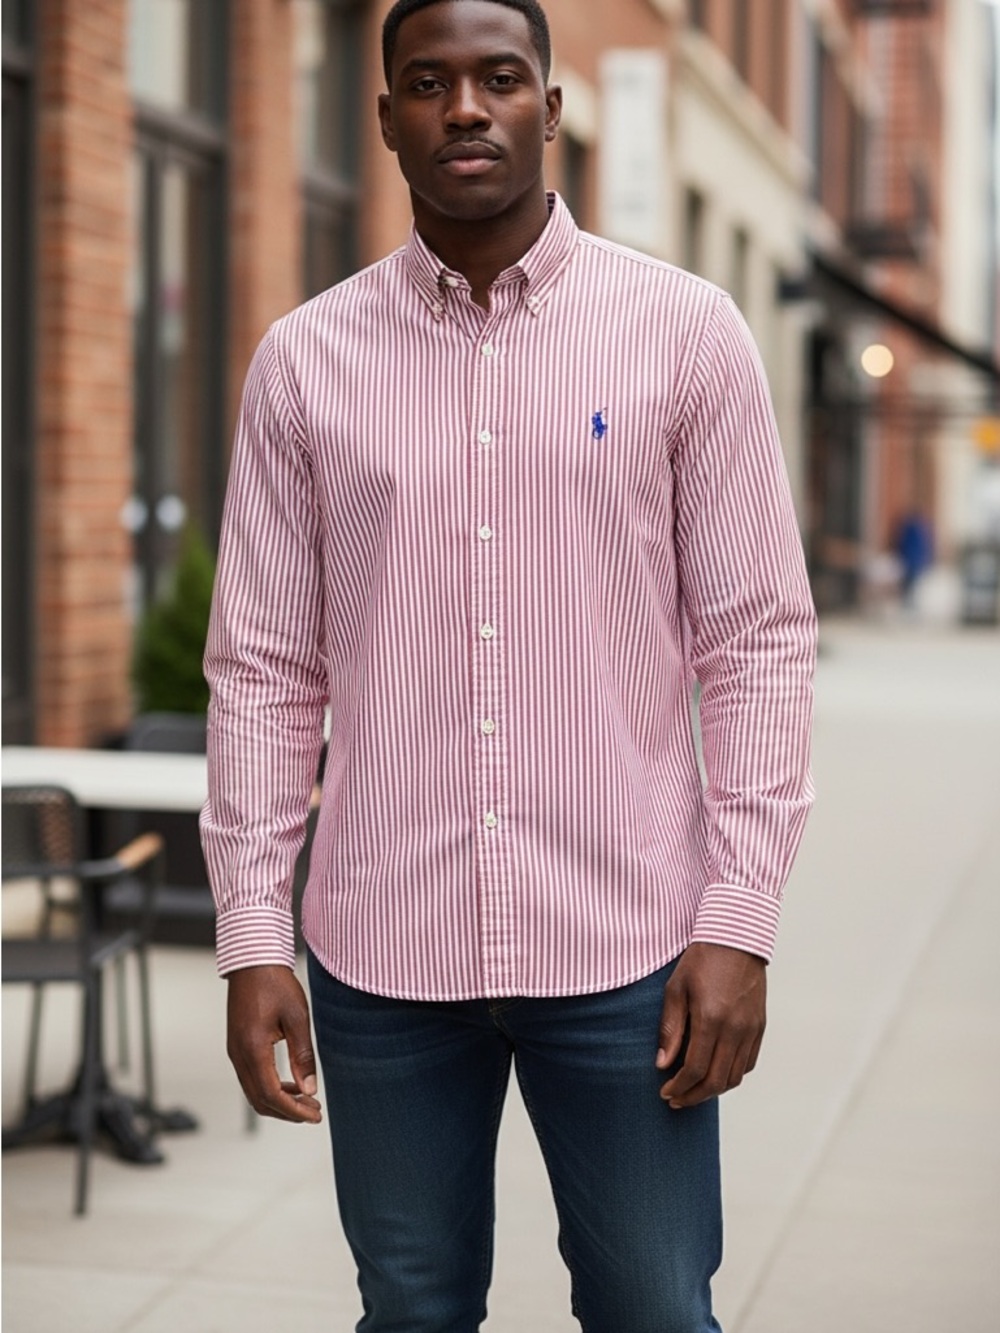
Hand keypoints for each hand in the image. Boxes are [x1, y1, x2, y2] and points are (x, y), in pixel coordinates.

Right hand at [227, 965, 322, 1123]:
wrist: (252, 961)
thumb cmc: (274, 983)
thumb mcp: (297, 1018)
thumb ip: (303, 1055)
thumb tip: (309, 1088)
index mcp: (252, 1049)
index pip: (271, 1095)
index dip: (294, 1110)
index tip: (314, 1115)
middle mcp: (238, 1054)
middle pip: (260, 1100)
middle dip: (288, 1111)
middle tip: (313, 1112)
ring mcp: (235, 1051)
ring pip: (254, 1091)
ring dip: (279, 1101)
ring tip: (306, 1099)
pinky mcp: (237, 1046)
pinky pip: (251, 1077)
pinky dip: (270, 1087)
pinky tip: (291, 1083)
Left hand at [655, 943, 765, 1108]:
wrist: (736, 939)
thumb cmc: (701, 960)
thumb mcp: (676, 989)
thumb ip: (670, 1028)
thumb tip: (662, 1064)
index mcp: (711, 1019)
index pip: (695, 1069)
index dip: (679, 1087)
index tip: (665, 1092)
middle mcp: (735, 1028)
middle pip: (717, 1081)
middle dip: (694, 1096)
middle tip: (676, 1100)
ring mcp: (751, 1029)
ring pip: (735, 1077)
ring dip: (713, 1090)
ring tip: (693, 1090)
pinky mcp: (760, 1026)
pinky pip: (748, 1063)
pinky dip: (731, 1075)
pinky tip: (714, 1072)